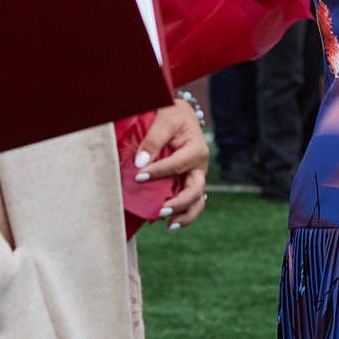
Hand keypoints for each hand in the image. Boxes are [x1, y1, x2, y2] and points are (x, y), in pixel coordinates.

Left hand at [135, 99, 208, 229]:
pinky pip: (190, 201)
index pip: (177, 165)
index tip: (138, 175)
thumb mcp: (164, 120)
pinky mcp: (188, 181)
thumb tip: (140, 163)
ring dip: (184, 214)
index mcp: (197, 150)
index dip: (158, 172)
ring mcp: (195, 176)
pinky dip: (181, 212)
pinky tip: (167, 221)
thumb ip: (153, 140)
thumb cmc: (171, 114)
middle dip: (178, 203)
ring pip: (197, 201)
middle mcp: (200, 166)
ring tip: (168, 224)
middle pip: (195, 190)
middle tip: (160, 210)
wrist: (179, 114)